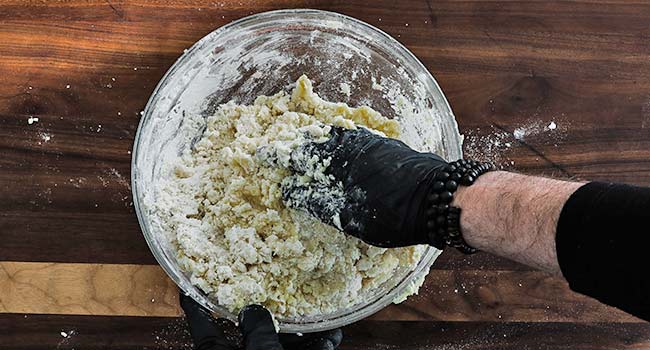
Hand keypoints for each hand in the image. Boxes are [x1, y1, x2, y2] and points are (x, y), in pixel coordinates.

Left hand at [180, 293, 341, 349]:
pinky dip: (312, 349)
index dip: (197, 300)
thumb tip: (254, 312)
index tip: (190, 284)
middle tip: (282, 293)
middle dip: (272, 313)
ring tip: (321, 320)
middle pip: (248, 329)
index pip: (201, 319)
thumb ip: (258, 330)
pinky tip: (330, 339)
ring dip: (300, 334)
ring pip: (276, 345)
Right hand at [283, 127, 448, 247]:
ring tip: (309, 150)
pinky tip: (344, 153)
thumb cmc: (393, 211)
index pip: (301, 154)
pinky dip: (341, 145)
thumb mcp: (350, 215)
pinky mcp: (389, 148)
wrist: (440, 199)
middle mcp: (355, 145)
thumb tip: (291, 192)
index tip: (263, 155)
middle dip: (299, 145)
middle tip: (284, 151)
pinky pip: (356, 141)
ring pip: (339, 138)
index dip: (281, 156)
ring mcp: (374, 144)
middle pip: (318, 140)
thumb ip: (318, 201)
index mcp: (340, 159)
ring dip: (321, 143)